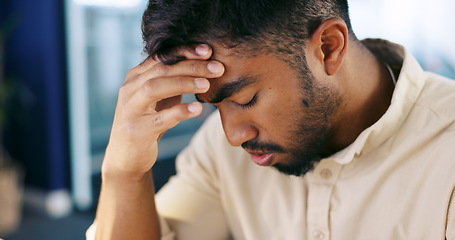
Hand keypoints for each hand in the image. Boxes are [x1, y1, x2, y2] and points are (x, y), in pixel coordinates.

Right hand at [102, 44, 223, 177]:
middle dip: (191, 66)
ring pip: (156, 88)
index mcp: (135, 77)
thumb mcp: (157, 98)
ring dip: (184, 83)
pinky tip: (197, 108)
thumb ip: (171, 80)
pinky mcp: (137, 131)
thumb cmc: (147, 122)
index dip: (184, 51)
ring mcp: (131, 109)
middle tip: (217, 68)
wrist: (126, 156)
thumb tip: (203, 64)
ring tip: (207, 84)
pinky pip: (160, 118)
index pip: (161, 57)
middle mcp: (130, 89)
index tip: (208, 50)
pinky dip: (180, 111)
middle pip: (162, 69)